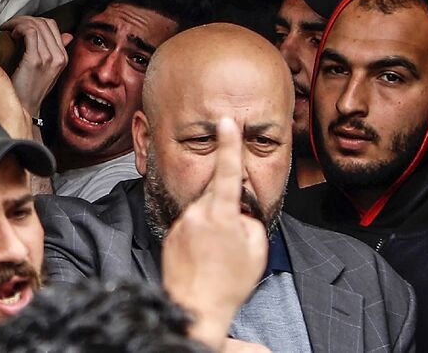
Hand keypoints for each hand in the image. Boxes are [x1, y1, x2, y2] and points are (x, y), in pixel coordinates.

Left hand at [0, 16, 71, 116]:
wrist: (23, 110)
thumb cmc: (29, 92)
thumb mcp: (47, 70)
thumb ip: (55, 51)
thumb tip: (65, 36)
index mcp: (63, 57)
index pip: (52, 25)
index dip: (34, 20)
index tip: (20, 25)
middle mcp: (59, 57)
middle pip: (44, 22)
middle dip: (24, 19)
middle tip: (11, 25)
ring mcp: (49, 58)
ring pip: (36, 25)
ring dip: (18, 22)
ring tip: (8, 29)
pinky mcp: (36, 60)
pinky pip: (30, 32)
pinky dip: (18, 28)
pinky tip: (11, 34)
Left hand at [161, 118, 267, 350]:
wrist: (195, 306)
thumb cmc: (230, 282)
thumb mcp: (256, 250)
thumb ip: (249, 221)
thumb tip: (240, 211)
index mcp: (220, 215)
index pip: (227, 172)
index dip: (228, 144)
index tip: (226, 121)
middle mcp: (197, 214)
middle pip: (215, 195)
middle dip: (227, 206)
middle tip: (233, 236)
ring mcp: (181, 223)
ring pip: (203, 211)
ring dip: (213, 224)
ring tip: (217, 253)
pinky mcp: (171, 234)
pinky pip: (191, 225)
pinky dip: (200, 235)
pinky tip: (204, 256)